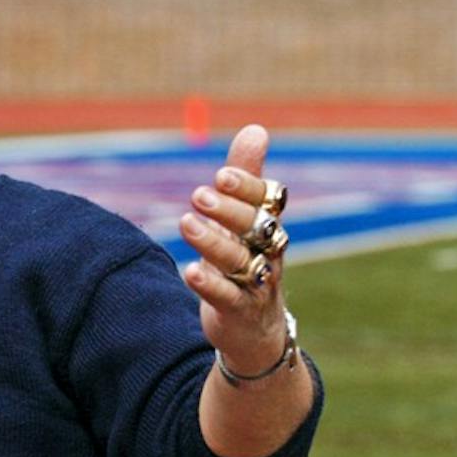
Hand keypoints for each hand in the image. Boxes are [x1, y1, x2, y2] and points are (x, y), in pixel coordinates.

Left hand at [179, 125, 290, 375]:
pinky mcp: (239, 311)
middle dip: (229, 210)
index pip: (268, 201)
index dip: (248, 187)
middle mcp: (269, 252)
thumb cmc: (248, 261)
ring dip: (213, 242)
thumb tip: (256, 128)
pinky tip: (190, 272)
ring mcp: (257, 283)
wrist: (255, 328)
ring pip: (240, 261)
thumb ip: (247, 177)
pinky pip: (228, 297)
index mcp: (270, 225)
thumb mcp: (245, 219)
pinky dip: (210, 285)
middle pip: (256, 228)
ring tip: (186, 223)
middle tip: (198, 194)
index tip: (221, 174)